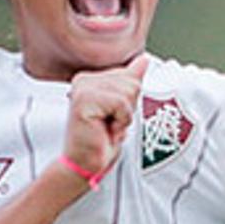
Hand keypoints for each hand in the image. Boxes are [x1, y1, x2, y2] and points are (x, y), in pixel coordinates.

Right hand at [62, 54, 147, 181]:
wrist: (86, 163)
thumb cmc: (101, 140)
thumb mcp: (122, 107)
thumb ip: (130, 81)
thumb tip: (143, 60)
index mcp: (91, 78)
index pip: (129, 76)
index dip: (129, 102)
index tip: (111, 116)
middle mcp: (84, 79)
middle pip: (131, 82)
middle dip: (128, 108)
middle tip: (109, 123)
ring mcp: (82, 88)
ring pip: (128, 92)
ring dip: (124, 116)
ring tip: (107, 126)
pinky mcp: (83, 100)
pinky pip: (120, 103)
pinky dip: (120, 121)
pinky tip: (105, 129)